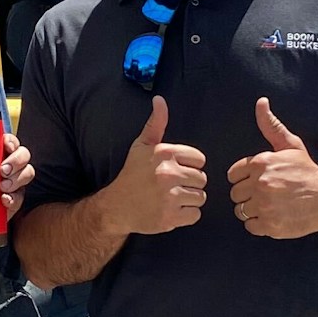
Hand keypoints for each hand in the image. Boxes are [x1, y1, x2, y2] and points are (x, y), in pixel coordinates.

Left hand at [0, 139, 33, 213]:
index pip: (10, 142)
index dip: (11, 141)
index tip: (7, 145)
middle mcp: (10, 165)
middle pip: (24, 155)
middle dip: (16, 160)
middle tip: (2, 170)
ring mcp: (16, 182)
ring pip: (27, 173)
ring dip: (16, 179)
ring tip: (2, 187)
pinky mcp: (16, 200)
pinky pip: (20, 197)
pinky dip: (13, 198)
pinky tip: (4, 200)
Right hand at [104, 94, 206, 234]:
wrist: (115, 206)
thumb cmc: (132, 174)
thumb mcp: (141, 145)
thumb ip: (156, 123)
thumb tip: (160, 99)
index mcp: (164, 153)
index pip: (200, 159)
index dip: (189, 166)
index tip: (174, 171)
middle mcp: (167, 173)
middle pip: (202, 179)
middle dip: (190, 184)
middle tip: (171, 187)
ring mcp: (169, 196)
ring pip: (200, 197)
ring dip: (189, 200)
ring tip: (171, 199)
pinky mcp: (170, 217)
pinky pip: (195, 215)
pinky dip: (186, 216)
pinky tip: (171, 211)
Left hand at [228, 97, 317, 237]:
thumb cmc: (307, 171)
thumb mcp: (290, 145)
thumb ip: (271, 126)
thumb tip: (260, 101)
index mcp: (261, 163)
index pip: (233, 175)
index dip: (245, 178)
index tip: (261, 180)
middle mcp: (261, 184)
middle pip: (235, 194)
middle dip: (248, 194)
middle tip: (268, 194)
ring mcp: (265, 206)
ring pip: (241, 210)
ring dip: (253, 209)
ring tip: (271, 205)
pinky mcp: (270, 225)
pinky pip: (250, 226)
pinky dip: (260, 224)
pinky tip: (274, 216)